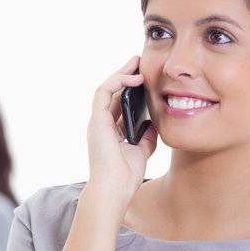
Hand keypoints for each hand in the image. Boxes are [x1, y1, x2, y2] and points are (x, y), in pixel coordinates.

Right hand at [86, 55, 158, 202]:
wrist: (115, 188)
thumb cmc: (125, 176)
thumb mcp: (141, 152)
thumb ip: (146, 137)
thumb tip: (152, 124)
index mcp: (110, 132)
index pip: (118, 103)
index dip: (129, 89)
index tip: (144, 78)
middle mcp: (101, 125)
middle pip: (112, 93)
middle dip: (125, 76)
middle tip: (139, 62)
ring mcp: (97, 122)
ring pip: (106, 89)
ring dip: (121, 74)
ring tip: (136, 63)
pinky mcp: (97, 120)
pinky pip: (104, 92)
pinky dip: (118, 82)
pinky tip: (135, 78)